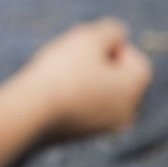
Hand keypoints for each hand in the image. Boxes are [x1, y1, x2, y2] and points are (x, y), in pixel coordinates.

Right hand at [17, 17, 153, 140]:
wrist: (30, 111)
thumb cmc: (62, 71)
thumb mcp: (88, 39)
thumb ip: (111, 30)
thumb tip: (118, 33)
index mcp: (134, 87)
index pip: (136, 60)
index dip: (112, 46)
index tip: (85, 45)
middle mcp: (127, 111)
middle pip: (120, 80)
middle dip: (100, 66)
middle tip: (71, 57)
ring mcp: (104, 127)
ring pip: (102, 96)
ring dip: (86, 83)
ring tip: (58, 74)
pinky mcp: (81, 136)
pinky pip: (84, 111)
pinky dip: (74, 100)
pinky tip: (51, 93)